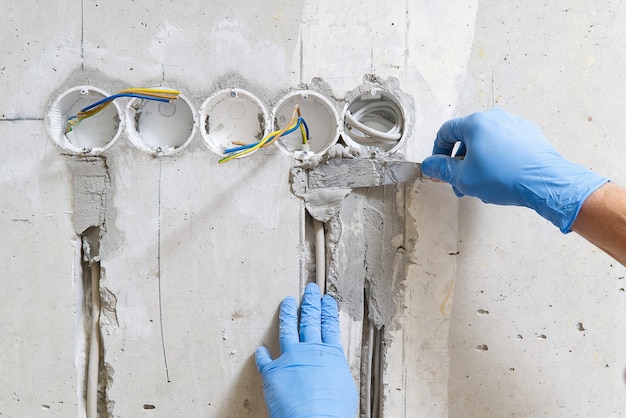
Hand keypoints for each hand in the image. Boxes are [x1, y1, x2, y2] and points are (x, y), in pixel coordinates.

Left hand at [255, 283, 357, 417]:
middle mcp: (310, 351)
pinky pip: (264, 360)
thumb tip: (331, 371)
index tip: (326, 299)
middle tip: (310, 290)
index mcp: (331, 354)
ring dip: (287, 314)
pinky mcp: (272, 372)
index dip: (327, 310)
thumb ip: (334, 372)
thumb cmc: (333, 412)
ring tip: (287, 301)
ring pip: (288, 329)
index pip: (329, 325)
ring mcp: (290, 358)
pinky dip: (261, 355)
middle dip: (310, 303)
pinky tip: (259, 349)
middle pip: (310, 320)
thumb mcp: (344, 388)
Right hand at [421, 108, 607, 231]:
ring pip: (487, 141)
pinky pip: (505, 144)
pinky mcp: (530, 134)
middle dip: (460, 161)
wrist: (545, 183)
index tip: (439, 167)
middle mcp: (495, 117)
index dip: (438, 151)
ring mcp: (515, 124)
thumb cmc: (503, 178)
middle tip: (460, 182)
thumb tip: (428, 165)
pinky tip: (501, 177)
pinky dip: (497, 157)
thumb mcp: (463, 178)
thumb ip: (441, 169)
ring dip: (478, 161)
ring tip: (481, 183)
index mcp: (475, 123)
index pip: (446, 131)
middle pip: (467, 137)